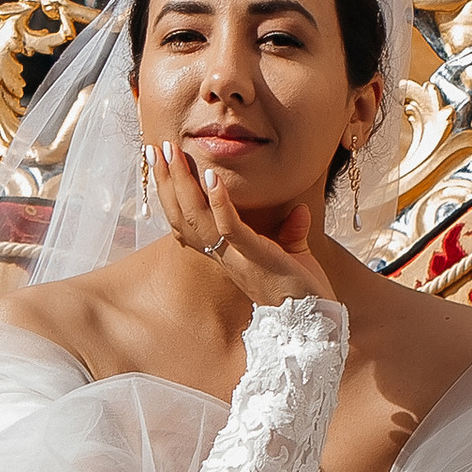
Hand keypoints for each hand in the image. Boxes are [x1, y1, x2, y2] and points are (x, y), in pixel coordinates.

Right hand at [153, 134, 333, 307]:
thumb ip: (291, 234)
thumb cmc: (303, 291)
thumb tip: (299, 211)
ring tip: (173, 154)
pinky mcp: (256, 257)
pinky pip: (229, 228)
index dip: (172, 195)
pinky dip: (220, 202)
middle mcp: (225, 256)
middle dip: (168, 182)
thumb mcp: (294, 256)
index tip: (163, 165)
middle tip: (155, 150)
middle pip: (184, 216)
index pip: (189, 221)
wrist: (315, 321)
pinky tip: (212, 177)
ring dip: (184, 184)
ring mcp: (237, 257)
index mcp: (227, 254)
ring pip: (198, 218)